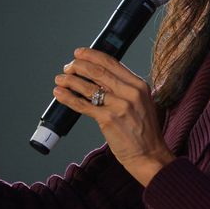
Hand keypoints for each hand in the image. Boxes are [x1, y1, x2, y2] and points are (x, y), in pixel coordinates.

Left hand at [53, 48, 174, 186]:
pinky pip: (83, 105)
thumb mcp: (141, 102)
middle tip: (67, 67)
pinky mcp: (108, 119)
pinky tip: (60, 93)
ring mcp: (119, 106)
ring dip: (70, 80)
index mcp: (138, 85)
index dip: (92, 55)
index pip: (111, 62)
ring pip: (88, 87)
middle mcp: (130, 92)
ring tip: (60, 79)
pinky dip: (68, 98)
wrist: (149, 154)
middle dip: (78, 66)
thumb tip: (100, 76)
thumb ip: (124, 88)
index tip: (79, 53)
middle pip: (97, 71)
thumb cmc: (144, 130)